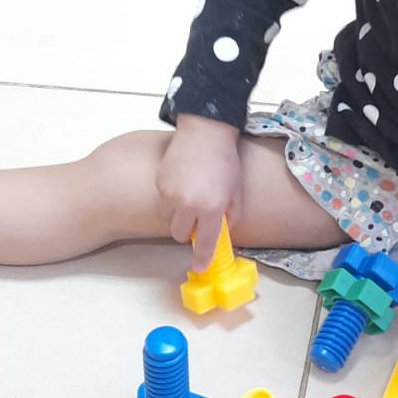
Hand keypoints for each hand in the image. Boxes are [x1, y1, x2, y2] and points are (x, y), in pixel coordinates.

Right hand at [157, 117, 242, 269]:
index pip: (204, 241)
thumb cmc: (225, 160)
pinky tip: (184, 178)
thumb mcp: (236, 191)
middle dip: (187, 230)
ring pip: (170, 216)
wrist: (205, 131)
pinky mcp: (160, 183)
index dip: (202, 257)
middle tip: (197, 216)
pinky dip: (172, 195)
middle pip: (179, 234)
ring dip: (179, 212)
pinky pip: (164, 199)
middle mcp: (188, 204)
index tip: (200, 266)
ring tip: (192, 190)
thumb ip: (231, 215)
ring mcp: (171, 194)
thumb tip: (222, 230)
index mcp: (211, 207)